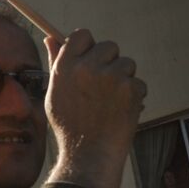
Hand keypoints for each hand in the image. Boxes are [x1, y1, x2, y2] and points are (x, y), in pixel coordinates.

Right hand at [43, 29, 146, 187]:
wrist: (89, 153)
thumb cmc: (69, 124)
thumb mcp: (54, 92)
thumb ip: (56, 62)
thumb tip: (50, 38)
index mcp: (66, 66)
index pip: (82, 35)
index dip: (88, 46)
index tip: (91, 58)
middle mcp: (88, 67)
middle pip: (109, 46)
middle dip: (109, 62)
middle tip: (103, 85)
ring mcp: (112, 77)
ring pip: (127, 63)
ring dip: (123, 78)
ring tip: (111, 100)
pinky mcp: (132, 89)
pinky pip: (138, 82)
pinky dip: (133, 94)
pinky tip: (120, 109)